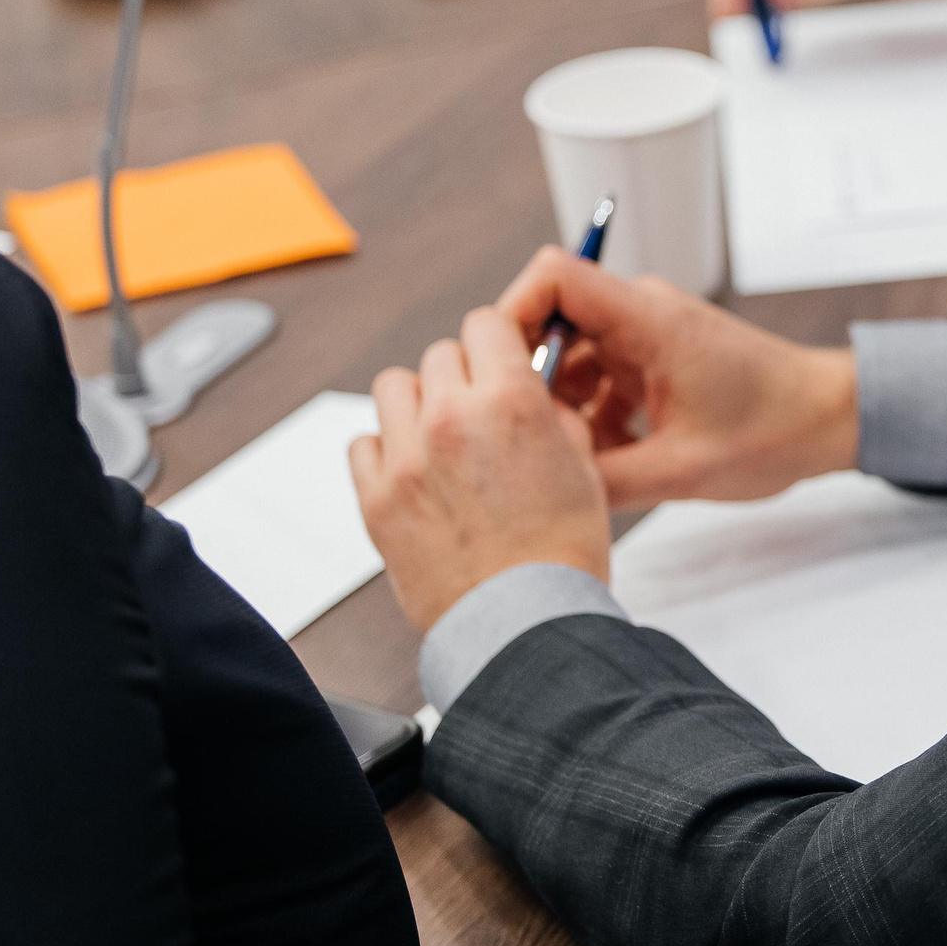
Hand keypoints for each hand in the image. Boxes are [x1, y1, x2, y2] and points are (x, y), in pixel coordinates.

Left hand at [351, 307, 611, 632]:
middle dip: (462, 374)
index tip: (501, 358)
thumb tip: (536, 397)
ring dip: (418, 402)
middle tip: (480, 409)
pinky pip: (362, 443)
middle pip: (440, 354)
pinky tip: (413, 471)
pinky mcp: (376, 498)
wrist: (523, 622)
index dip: (497, 340)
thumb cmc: (561, 555)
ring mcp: (407, 458)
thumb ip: (554, 417)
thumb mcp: (583, 467)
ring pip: (394, 387)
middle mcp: (452, 418)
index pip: (486, 323)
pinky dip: (384, 449)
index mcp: (510, 402)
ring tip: (441, 436)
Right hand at [496, 247, 859, 507]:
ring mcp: (649, 335)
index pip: (555, 276)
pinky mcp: (656, 359)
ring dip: (565, 405)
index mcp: (650, 320)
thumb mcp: (683, 471)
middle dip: (533, 379)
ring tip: (576, 457)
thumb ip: (604, 480)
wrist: (832, 419)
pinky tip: (610, 460)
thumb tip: (536, 492)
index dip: (513, 314)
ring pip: (574, 356)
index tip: (502, 377)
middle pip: (554, 320)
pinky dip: (594, 414)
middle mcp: (644, 314)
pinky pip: (600, 376)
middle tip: (534, 437)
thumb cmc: (774, 432)